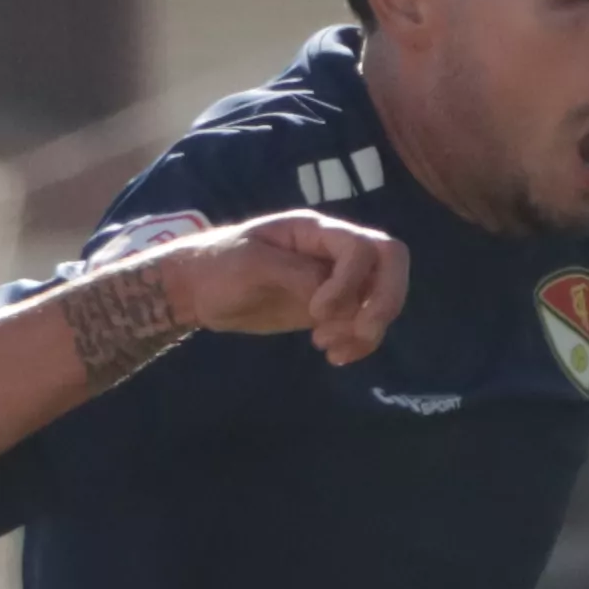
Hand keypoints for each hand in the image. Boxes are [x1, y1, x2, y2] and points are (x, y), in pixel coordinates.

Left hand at [121, 211, 406, 373]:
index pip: (362, 248)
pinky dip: (357, 342)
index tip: (316, 312)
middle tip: (361, 333)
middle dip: (384, 302)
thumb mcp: (252, 265)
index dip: (349, 283)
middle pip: (390, 264)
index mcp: (316, 231)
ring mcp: (333, 280)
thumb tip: (330, 297)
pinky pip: (359, 322)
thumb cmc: (219, 266)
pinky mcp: (327, 308)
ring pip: (380, 298)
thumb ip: (295, 276)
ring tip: (330, 351)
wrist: (198, 290)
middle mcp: (333, 251)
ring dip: (368, 329)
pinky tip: (334, 357)